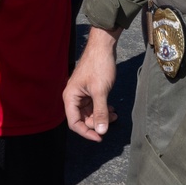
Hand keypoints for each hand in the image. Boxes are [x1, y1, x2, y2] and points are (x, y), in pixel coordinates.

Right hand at [64, 26, 119, 141]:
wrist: (103, 46)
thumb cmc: (99, 66)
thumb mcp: (100, 91)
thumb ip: (100, 112)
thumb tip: (101, 131)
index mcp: (70, 97)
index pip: (74, 123)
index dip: (86, 132)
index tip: (100, 137)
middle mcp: (74, 97)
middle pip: (82, 119)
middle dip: (97, 123)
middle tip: (112, 121)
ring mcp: (82, 93)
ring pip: (90, 113)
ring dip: (102, 116)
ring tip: (115, 115)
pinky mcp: (90, 90)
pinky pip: (94, 105)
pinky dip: (103, 109)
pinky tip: (113, 109)